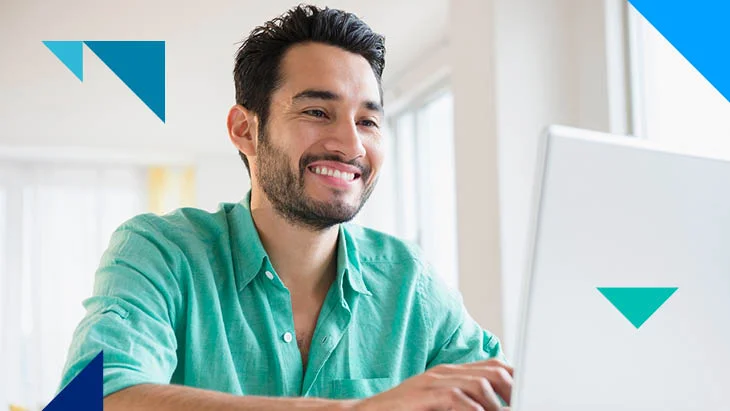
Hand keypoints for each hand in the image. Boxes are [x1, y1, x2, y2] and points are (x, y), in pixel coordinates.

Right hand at [353, 359, 512, 410]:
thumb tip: (493, 405)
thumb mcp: (439, 404)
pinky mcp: (426, 394)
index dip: (515, 377)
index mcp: (451, 372)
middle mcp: (445, 372)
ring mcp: (434, 381)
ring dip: (496, 404)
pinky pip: (458, 399)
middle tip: (524, 402)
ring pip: (480, 384)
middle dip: (513, 387)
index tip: (528, 391)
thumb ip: (464, 401)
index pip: (493, 365)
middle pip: (492, 370)